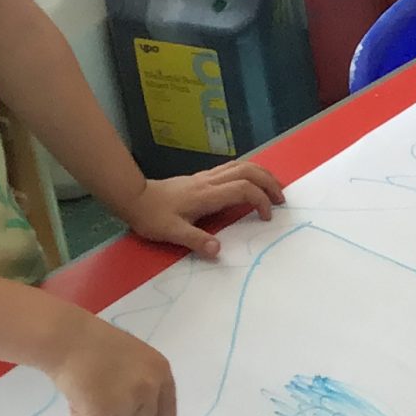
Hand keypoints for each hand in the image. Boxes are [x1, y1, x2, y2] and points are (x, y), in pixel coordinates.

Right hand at [48, 311, 176, 415]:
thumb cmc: (93, 343)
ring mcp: (128, 401)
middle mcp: (149, 387)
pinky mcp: (103, 412)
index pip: (167, 405)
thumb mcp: (131, 358)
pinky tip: (76, 398)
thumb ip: (140, 383)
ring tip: (85, 394)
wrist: (67, 338)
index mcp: (159, 370)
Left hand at [123, 162, 283, 259]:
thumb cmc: (152, 216)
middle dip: (269, 182)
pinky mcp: (203, 177)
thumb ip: (195, 241)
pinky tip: (251, 184)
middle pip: (248, 171)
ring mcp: (207, 177)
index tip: (266, 217)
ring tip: (273, 189)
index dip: (260, 200)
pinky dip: (249, 173)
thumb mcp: (171, 232)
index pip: (243, 189)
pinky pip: (232, 168)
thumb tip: (218, 250)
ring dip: (262, 175)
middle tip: (281, 199)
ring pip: (242, 165)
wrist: (134, 197)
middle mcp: (210, 181)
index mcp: (207, 195)